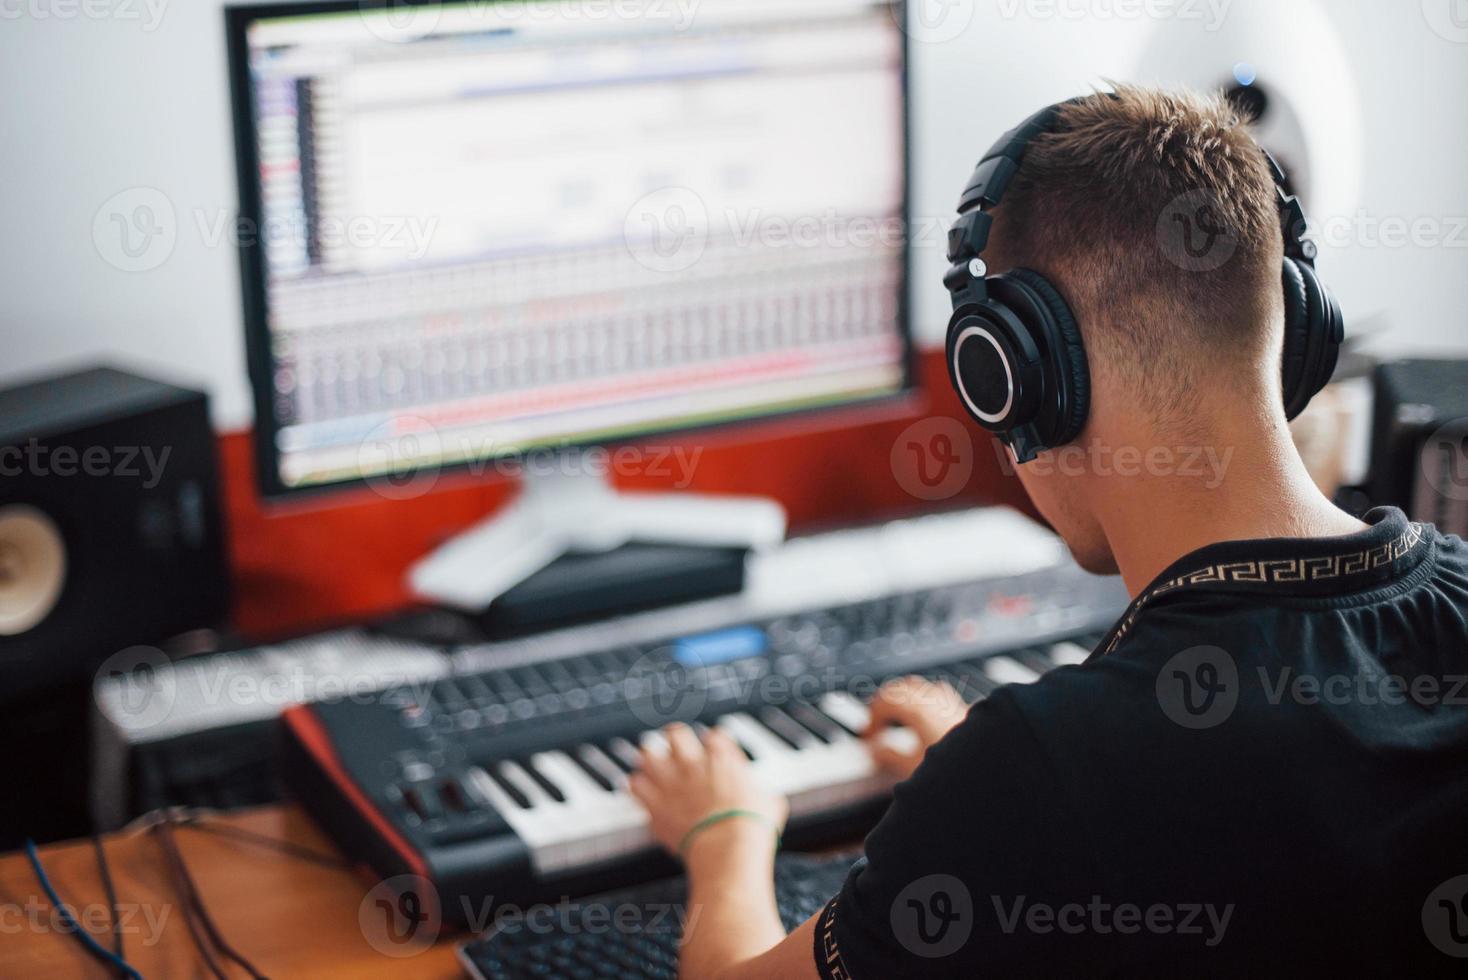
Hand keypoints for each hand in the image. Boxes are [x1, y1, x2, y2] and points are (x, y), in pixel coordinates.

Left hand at [628, 723, 787, 862]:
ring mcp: (671, 781)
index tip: (714, 750)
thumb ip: (762, 794)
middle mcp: (693, 763)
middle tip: (674, 742)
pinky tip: (639, 787)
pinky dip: (636, 785)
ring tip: (650, 760)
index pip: (715, 736)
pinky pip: (635, 785)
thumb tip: (766, 799)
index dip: (715, 742)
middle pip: (676, 734)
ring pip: (648, 753)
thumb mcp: (771, 803)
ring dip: (649, 757)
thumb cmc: (753, 827)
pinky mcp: (655, 804)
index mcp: (723, 758)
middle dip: (674, 737)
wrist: (728, 847)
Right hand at [863, 676, 968, 778]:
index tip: (868, 735)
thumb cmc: (953, 766)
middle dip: (881, 704)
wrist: (986, 762)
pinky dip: (916, 697)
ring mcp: (945, 698)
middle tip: (874, 724)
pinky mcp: (957, 703)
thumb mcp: (913, 768)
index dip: (871, 717)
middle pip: (896, 688)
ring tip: (892, 716)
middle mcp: (930, 698)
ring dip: (898, 697)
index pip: (883, 701)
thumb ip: (889, 756)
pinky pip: (930, 690)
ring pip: (913, 685)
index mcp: (916, 709)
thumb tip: (876, 751)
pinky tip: (919, 712)